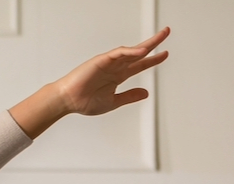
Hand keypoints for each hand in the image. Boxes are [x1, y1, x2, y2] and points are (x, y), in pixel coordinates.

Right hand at [9, 27, 169, 138]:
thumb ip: (129, 96)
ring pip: (131, 50)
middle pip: (138, 53)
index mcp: (118, 76)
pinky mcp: (101, 60)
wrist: (68, 101)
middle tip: (166, 32)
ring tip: (160, 38)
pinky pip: (119, 53)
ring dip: (146, 44)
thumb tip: (146, 93)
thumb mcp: (113, 102)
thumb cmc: (84, 102)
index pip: (139, 65)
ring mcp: (109, 62)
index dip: (153, 60)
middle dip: (153, 43)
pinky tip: (141, 51)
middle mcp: (115, 67)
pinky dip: (130, 51)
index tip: (165, 54)